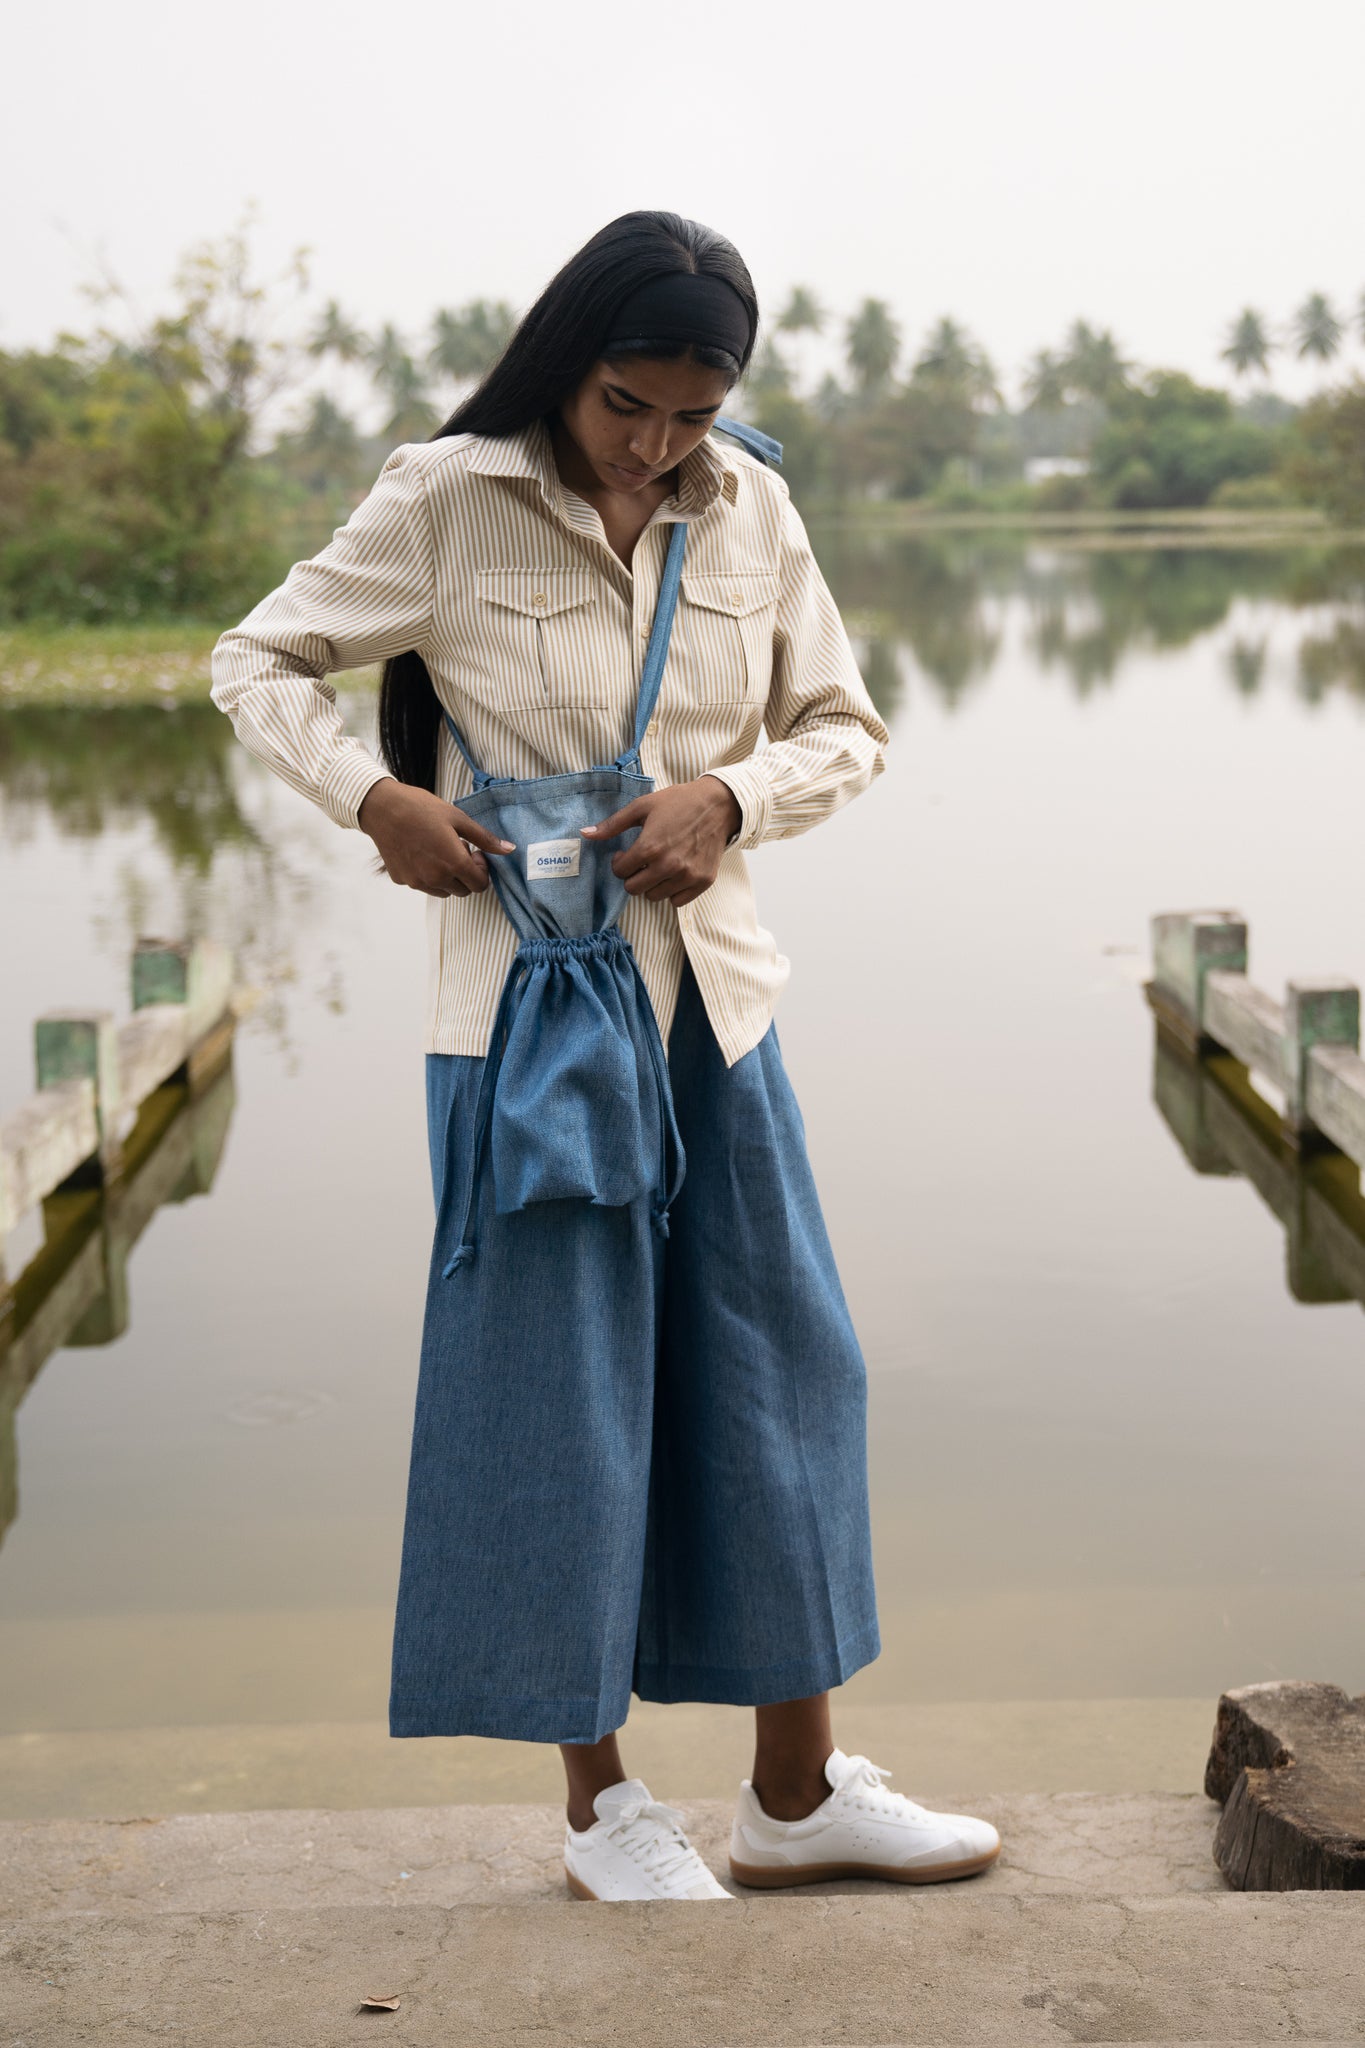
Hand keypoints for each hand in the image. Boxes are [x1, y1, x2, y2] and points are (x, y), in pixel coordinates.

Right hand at [358, 777, 513, 897]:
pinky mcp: (402, 880)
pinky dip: (427, 874)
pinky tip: (421, 852)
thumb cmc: (421, 808)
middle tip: (457, 848)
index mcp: (454, 864)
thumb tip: (509, 850)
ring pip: (443, 891)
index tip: (474, 852)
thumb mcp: (458, 818)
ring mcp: (417, 882)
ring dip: (447, 877)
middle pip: (463, 890)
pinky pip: (423, 884)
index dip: (482, 869)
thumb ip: (485, 838)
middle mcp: (436, 878)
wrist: (382, 807)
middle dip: (466, 873)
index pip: (480, 885)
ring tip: (438, 850)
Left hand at [581, 775, 741, 906]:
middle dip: (633, 876)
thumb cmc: (678, 802)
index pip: (620, 872)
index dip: (618, 863)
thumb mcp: (642, 807)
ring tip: (658, 866)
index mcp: (650, 847)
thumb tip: (584, 834)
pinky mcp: (703, 881)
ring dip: (652, 884)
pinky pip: (677, 901)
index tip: (626, 854)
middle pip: (634, 889)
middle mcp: (668, 866)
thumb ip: (612, 824)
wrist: (717, 804)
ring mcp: (687, 876)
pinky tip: (674, 873)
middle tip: (641, 862)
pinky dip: (673, 891)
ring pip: (655, 896)